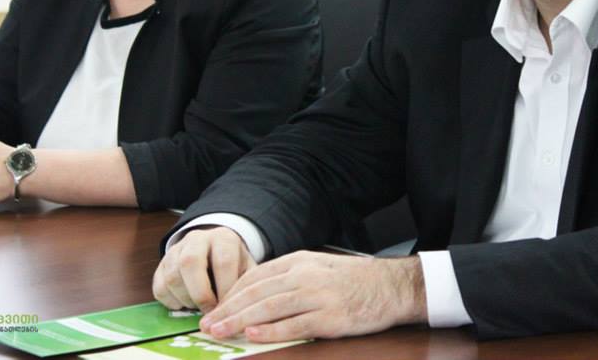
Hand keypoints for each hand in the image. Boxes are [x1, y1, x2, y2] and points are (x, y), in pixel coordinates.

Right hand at [154, 227, 255, 312]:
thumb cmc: (233, 265)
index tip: (227, 307)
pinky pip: (160, 288)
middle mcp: (197, 239)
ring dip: (186, 299)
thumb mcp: (246, 268)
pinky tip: (186, 304)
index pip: (223, 260)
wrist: (213, 250)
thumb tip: (241, 310)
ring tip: (199, 307)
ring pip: (172, 277)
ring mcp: (176, 250)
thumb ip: (245, 285)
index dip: (225, 288)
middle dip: (200, 294)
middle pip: (190, 262)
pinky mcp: (161, 265)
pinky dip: (172, 302)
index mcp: (223, 238)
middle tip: (209, 312)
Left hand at [199, 251, 426, 342]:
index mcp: (299, 262)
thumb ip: (288, 277)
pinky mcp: (330, 317)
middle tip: (207, 324)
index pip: (255, 277)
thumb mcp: (317, 267)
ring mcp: (318, 296)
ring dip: (240, 320)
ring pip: (270, 308)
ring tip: (220, 331)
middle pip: (257, 293)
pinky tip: (253, 334)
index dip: (231, 294)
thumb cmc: (352, 280)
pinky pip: (294, 325)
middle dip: (228, 309)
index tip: (213, 309)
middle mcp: (305, 276)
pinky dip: (271, 330)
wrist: (391, 286)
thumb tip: (255, 293)